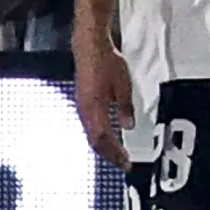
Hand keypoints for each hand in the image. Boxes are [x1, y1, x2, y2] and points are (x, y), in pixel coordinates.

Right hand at [75, 36, 135, 165]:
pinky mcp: (82, 102)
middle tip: (122, 163)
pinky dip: (99, 137)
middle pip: (95, 141)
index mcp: (94, 107)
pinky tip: (107, 138)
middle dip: (109, 155)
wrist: (88, 46)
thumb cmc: (106, 62)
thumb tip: (127, 127)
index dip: (114, 153)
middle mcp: (85, 110)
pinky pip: (90, 126)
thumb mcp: (123, 84)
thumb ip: (124, 107)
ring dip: (104, 147)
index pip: (104, 138)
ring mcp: (81, 107)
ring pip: (91, 135)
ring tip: (116, 155)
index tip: (126, 162)